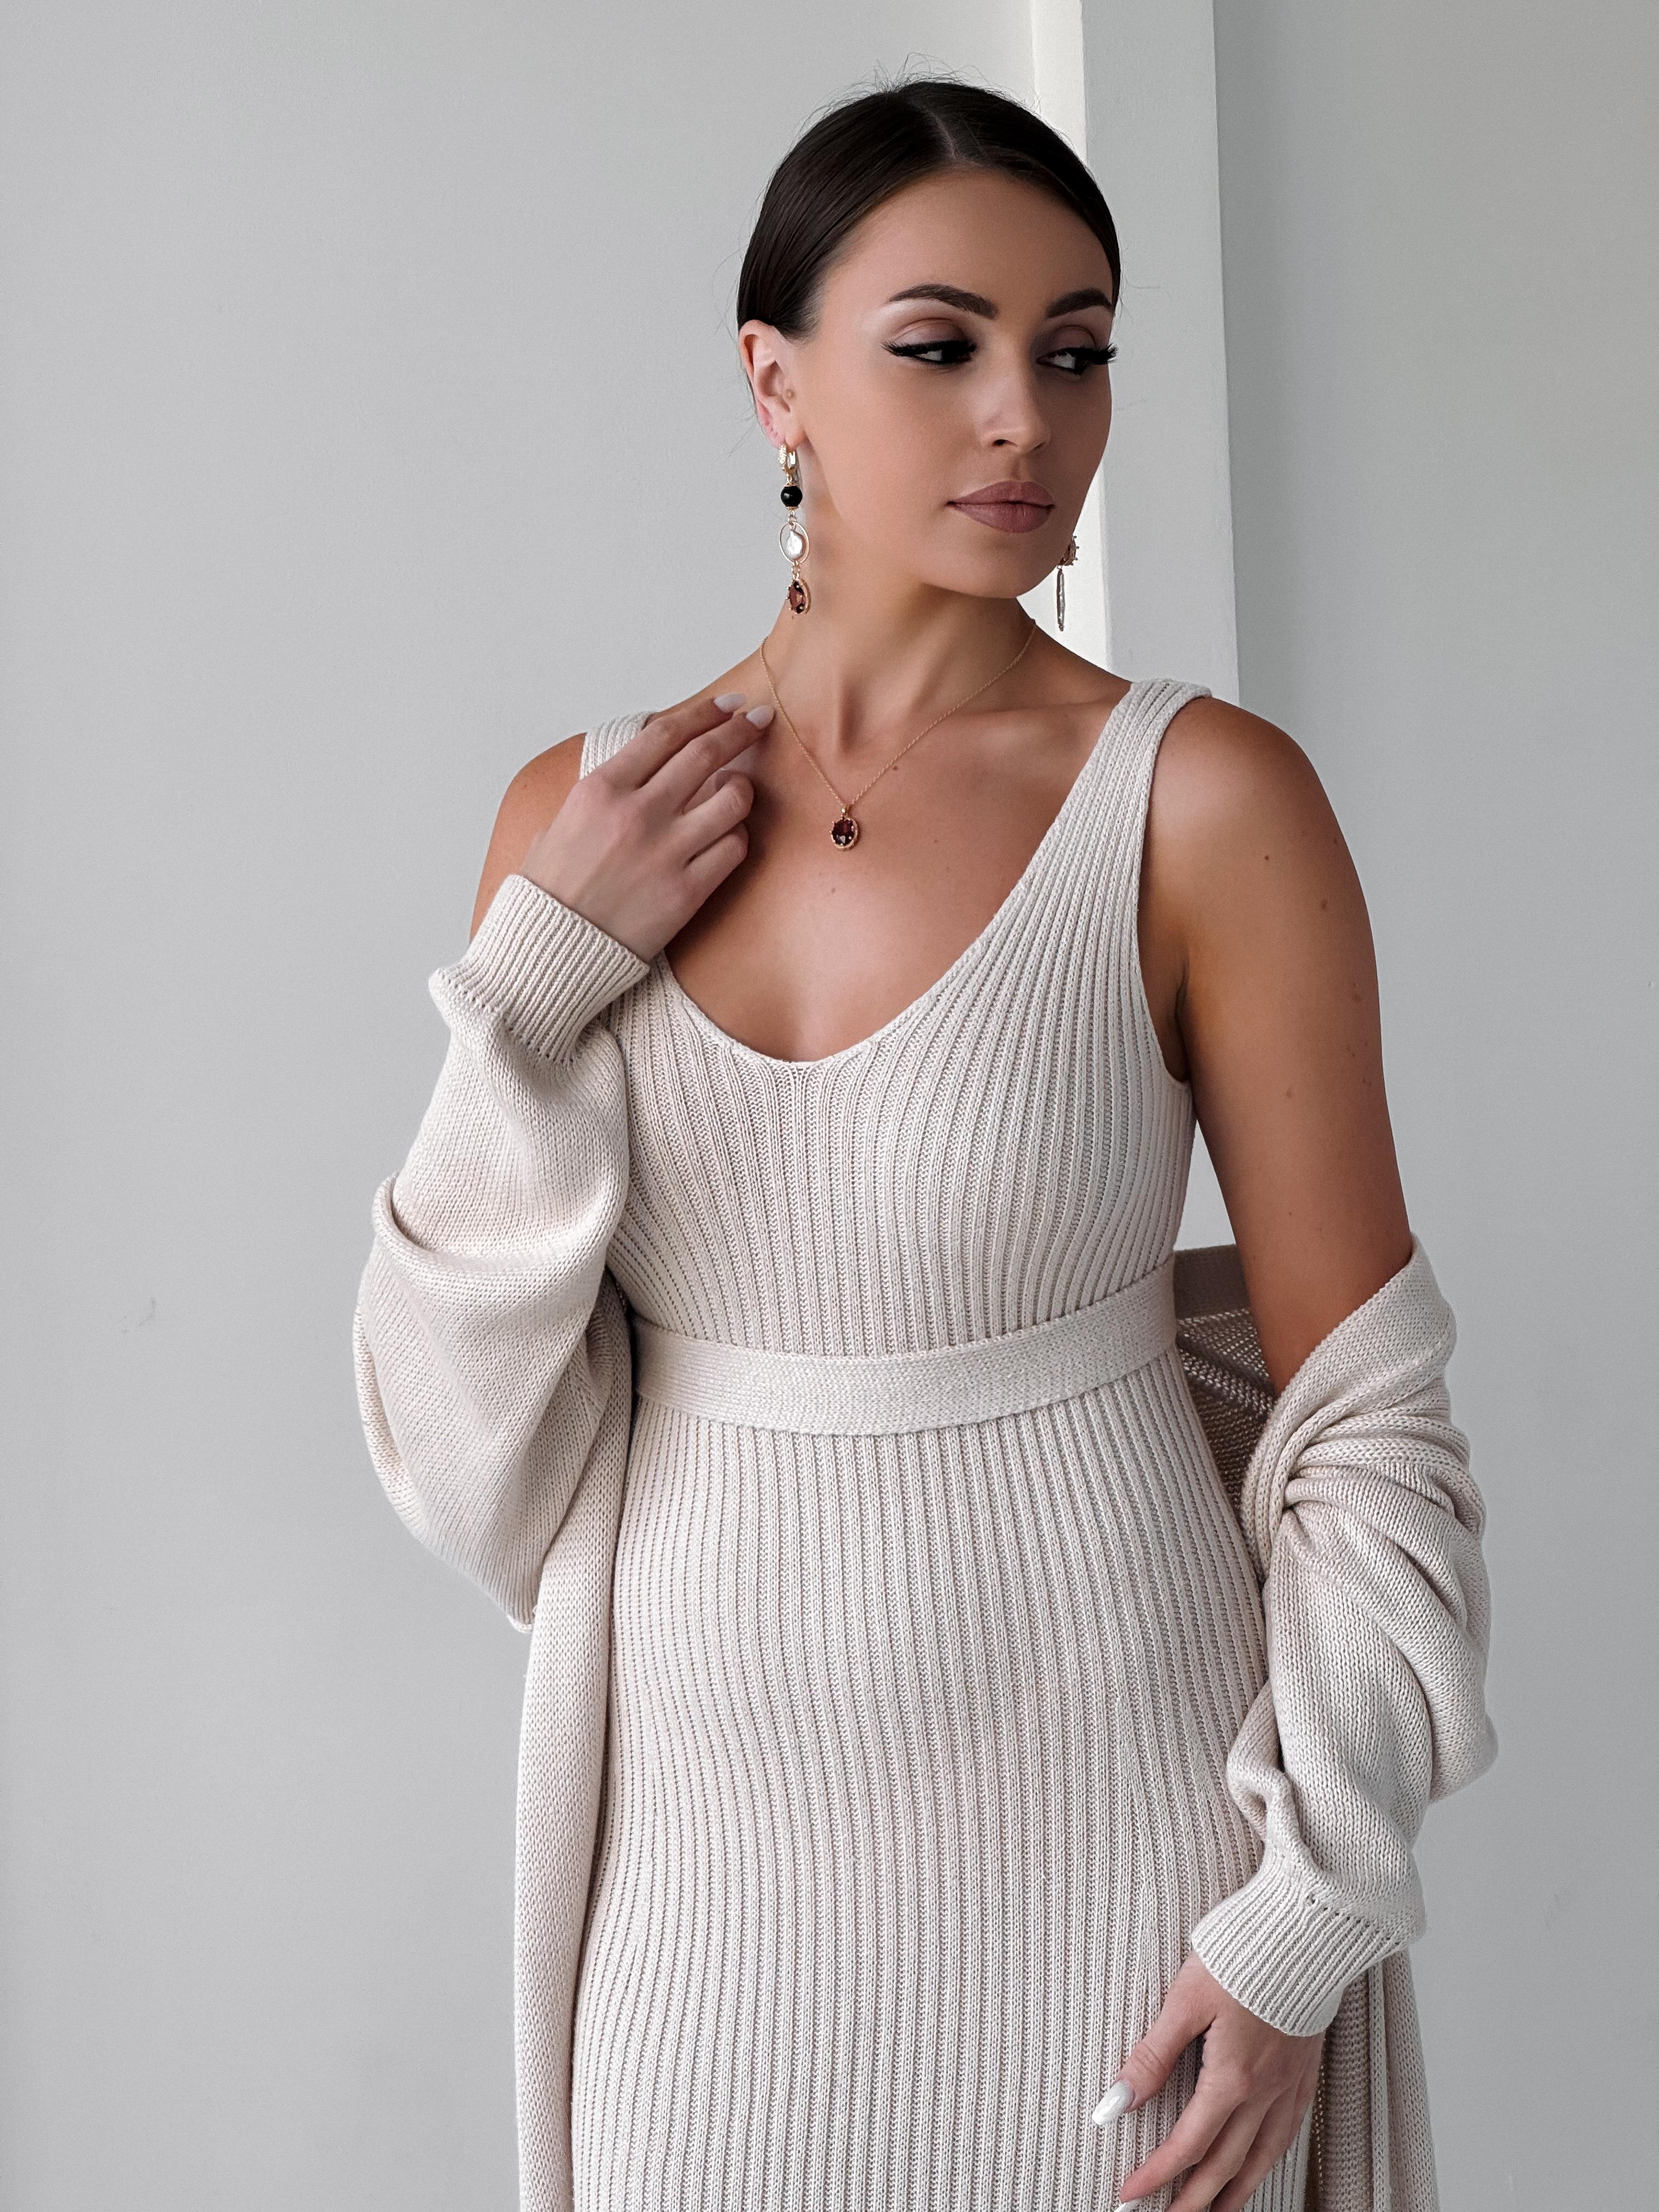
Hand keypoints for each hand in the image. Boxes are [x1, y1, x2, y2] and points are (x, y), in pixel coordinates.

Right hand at [520, 691, 770, 962]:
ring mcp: (665, 852)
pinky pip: (733, 848)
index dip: (705, 713)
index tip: (728, 705)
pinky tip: (726, 836)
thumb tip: (644, 765)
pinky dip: (736, 836)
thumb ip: (606, 790)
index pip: (666, 733)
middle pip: (706, 753)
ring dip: (742, 787)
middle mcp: (636, 814)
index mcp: (600, 789)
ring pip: (731, 799)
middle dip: (739, 730)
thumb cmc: (550, 889)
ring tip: (736, 788)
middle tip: (757, 722)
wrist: (550, 950)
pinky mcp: (686, 892)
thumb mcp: (561, 821)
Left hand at [1101, 1952, 1322, 2210]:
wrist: (1305, 1932)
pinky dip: (1267, 2162)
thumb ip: (1151, 2057)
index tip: (1128, 2196)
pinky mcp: (1305, 2073)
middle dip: (1192, 2201)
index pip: (1188, 2145)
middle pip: (1224, 2167)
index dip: (1156, 2176)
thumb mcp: (1185, 2001)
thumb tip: (1115, 2102)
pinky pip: (1287, 2136)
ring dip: (1233, 2194)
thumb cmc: (1241, 1955)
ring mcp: (1289, 2086)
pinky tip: (1256, 2167)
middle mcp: (1265, 2093)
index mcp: (1233, 2078)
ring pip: (1260, 2160)